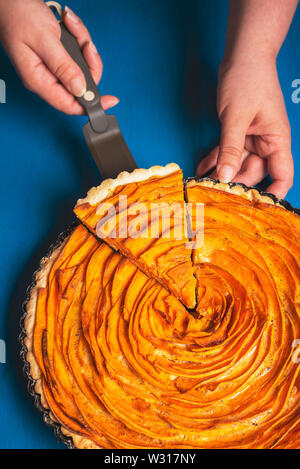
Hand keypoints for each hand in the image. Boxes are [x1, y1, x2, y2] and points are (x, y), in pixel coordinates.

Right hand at [0, 0, 117, 113]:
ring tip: (71, 26)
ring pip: (82, 66)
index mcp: (38, 80)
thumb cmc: (17, 14)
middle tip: (86, 44)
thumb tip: (80, 90)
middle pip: (81, 84)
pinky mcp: (57, 56)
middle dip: (89, 62)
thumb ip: (64, 67)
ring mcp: (52, 67)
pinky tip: (68, 24)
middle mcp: (45, 77)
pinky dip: (78, 37)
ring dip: (83, 44)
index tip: (110, 101)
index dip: (91, 105)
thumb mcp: (44, 40)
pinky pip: (77, 54)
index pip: (69, 104)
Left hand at [196, 56, 293, 198]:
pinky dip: (214, 159)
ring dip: (220, 172)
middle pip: (253, 174)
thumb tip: (225, 176)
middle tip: (214, 194)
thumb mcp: (236, 117)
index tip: (256, 208)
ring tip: (202, 183)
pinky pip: (226, 152)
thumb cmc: (248, 79)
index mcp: (276, 140)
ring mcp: (251, 139)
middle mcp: (265, 143)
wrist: (242, 55)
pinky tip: (202, 167)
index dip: (273, 194)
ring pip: (236, 165)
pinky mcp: (237, 133)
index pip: (282, 175)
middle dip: (234, 183)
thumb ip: (230, 149)